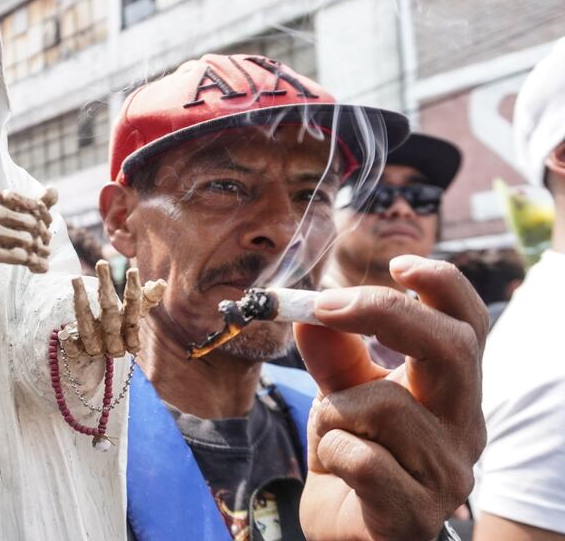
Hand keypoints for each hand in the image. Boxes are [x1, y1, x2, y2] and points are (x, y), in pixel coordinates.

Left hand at [60, 260, 165, 357]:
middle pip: (110, 314)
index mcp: (131, 333)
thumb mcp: (134, 313)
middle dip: (106, 286)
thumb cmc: (121, 326)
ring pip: (88, 327)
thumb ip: (146, 298)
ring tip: (76, 278)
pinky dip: (69, 340)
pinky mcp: (79, 353)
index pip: (134, 309)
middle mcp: (115, 342)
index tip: (132, 269)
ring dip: (81, 302)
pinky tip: (63, 328)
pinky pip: (73, 348)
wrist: (101, 353)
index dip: (134, 290)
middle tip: (102, 262)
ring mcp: (96, 348)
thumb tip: (160, 283)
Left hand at [295, 255, 487, 540]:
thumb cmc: (355, 458)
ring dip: (334, 409)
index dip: (443, 286)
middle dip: (384, 315)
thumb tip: (308, 312)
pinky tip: (336, 468)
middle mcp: (463, 427)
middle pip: (451, 349)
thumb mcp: (342, 395)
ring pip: (385, 404)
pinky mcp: (415, 513)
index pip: (469, 326)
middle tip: (326, 306)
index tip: (399, 263)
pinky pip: (362, 458)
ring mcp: (446, 473)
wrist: (351, 532)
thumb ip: (332, 355)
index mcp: (451, 390)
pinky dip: (331, 452)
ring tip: (332, 432)